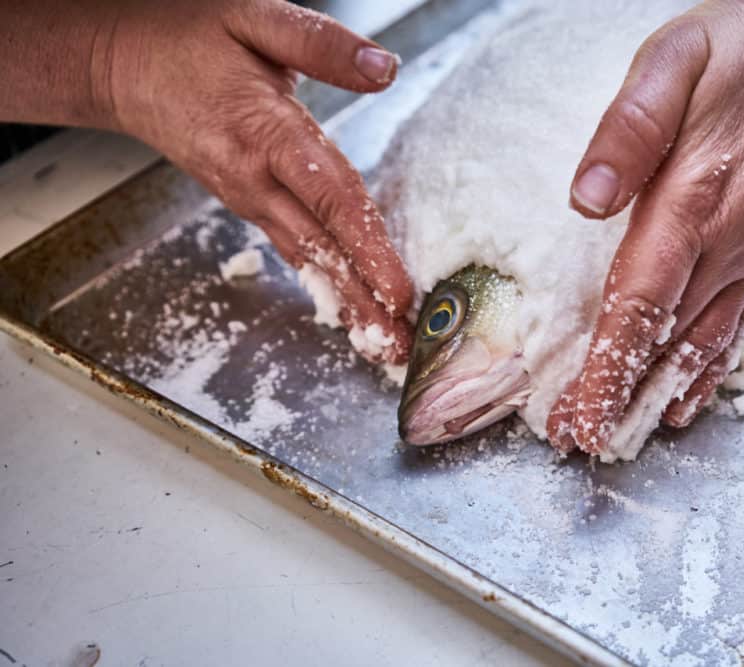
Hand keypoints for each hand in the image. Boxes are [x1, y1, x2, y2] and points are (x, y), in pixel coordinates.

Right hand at [93, 0, 412, 362]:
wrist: (122, 66)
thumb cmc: (185, 39)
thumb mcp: (254, 19)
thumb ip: (321, 44)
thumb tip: (384, 69)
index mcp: (265, 133)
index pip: (329, 200)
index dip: (367, 249)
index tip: (397, 291)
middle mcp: (257, 180)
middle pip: (322, 249)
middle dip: (365, 302)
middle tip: (402, 348)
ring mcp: (249, 199)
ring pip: (308, 260)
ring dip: (349, 306)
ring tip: (385, 343)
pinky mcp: (249, 205)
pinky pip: (295, 250)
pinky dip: (327, 285)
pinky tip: (353, 310)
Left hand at [547, 0, 743, 453]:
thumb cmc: (739, 42)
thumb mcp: (670, 61)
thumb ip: (627, 132)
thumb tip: (586, 201)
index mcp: (698, 198)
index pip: (641, 305)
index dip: (606, 370)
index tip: (579, 418)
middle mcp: (734, 238)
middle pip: (666, 338)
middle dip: (620, 395)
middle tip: (581, 440)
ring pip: (704, 342)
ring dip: (660, 392)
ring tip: (624, 432)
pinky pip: (739, 322)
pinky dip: (710, 367)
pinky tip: (690, 394)